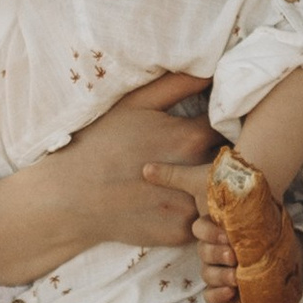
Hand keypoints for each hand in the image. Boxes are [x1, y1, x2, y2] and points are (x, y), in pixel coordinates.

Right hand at [0, 73, 212, 282]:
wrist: (71, 197)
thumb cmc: (100, 143)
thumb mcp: (134, 104)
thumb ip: (176, 85)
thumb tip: (211, 68)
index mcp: (190, 139)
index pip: (231, 127)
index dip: (227, 125)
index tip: (216, 125)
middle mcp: (196, 175)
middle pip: (229, 164)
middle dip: (223, 158)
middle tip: (204, 154)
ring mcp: (189, 208)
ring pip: (219, 196)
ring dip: (212, 188)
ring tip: (196, 180)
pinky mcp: (180, 234)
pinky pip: (202, 222)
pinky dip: (195, 213)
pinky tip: (173, 202)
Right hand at [143, 158, 242, 302]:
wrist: (265, 188)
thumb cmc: (233, 183)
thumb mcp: (201, 178)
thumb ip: (172, 175)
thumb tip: (145, 168)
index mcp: (207, 226)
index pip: (200, 234)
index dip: (210, 236)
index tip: (226, 234)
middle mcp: (216, 244)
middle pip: (205, 259)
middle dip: (216, 257)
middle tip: (233, 253)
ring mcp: (229, 259)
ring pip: (212, 276)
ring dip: (221, 277)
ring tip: (236, 275)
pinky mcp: (243, 273)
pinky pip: (221, 293)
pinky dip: (221, 296)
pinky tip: (232, 293)